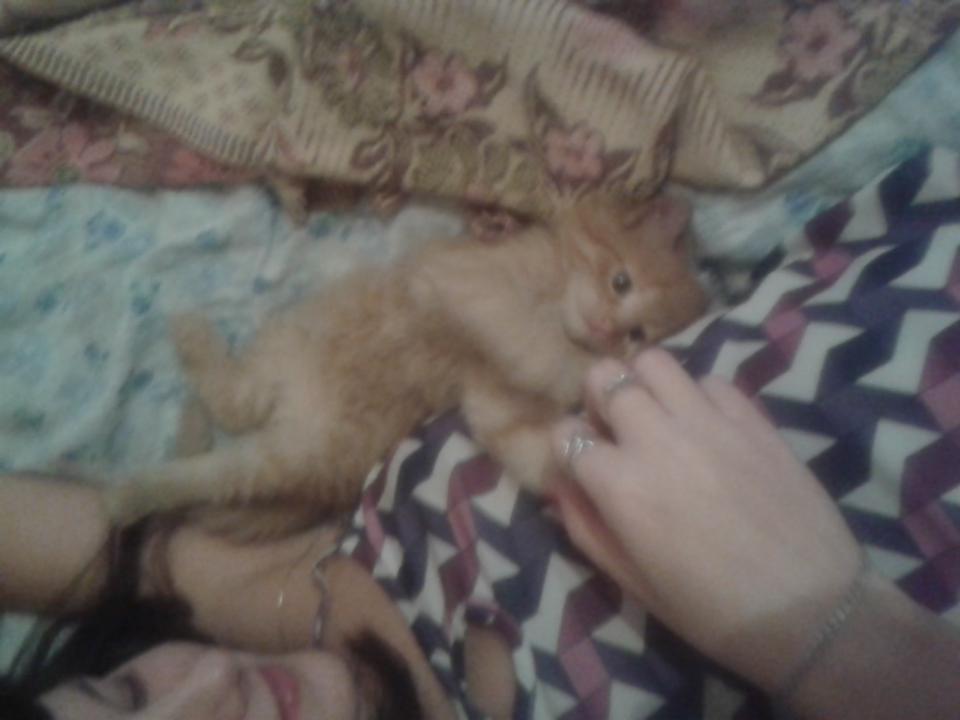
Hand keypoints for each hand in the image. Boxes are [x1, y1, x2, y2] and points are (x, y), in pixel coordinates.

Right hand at [551, 349, 861, 690]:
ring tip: (655, 414)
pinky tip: (704, 426)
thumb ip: (586, 529)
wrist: (812, 611)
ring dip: (643, 384)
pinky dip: (696, 396)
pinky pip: (710, 380)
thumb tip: (560, 487)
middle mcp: (656, 440)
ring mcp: (708, 422)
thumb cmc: (712, 611)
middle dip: (598, 399)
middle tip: (614, 428)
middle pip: (605, 377)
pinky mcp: (752, 419)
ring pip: (655, 362)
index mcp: (620, 486)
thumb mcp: (633, 583)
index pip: (566, 434)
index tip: (582, 464)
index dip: (567, 447)